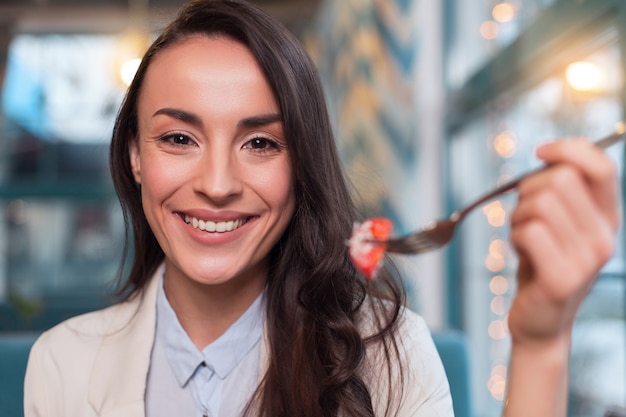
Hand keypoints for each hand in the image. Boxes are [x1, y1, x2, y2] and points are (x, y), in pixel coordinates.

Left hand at [508, 138, 620, 345]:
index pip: (602, 164)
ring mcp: (588, 259)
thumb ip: (561, 189)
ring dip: (518, 216)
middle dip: (528, 189)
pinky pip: (530, 231)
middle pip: (560, 178)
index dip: (568, 149)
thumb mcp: (557, 222)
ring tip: (523, 237)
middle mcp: (605, 236)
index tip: (540, 153)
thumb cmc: (541, 262)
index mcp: (607, 217)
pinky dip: (515, 236)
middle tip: (524, 214)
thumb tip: (550, 153)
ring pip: (541, 203)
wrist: (539, 320)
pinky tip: (521, 252)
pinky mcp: (564, 278)